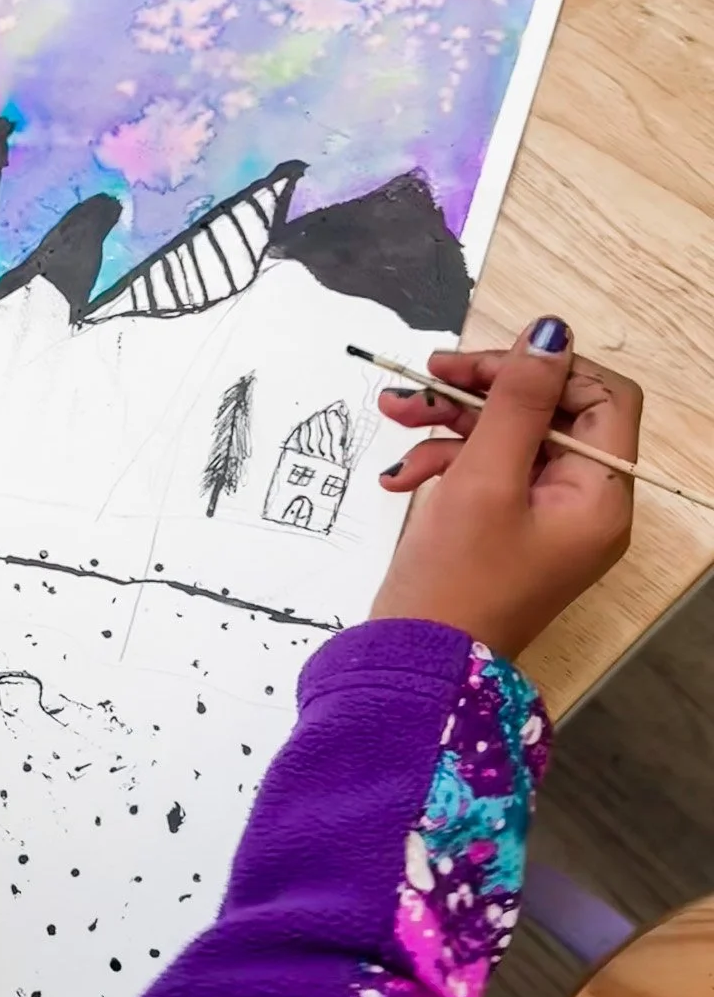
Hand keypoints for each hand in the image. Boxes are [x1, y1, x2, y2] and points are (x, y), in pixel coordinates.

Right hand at [368, 318, 640, 658]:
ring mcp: (544, 518)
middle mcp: (583, 505)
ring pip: (508, 438)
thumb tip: (551, 332)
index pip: (601, 398)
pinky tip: (400, 476)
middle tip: (426, 376)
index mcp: (600, 495)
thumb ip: (519, 399)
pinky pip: (485, 472)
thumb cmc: (456, 578)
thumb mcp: (485, 475)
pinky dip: (443, 462)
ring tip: (394, 415)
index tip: (482, 367)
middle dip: (482, 392)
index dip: (546, 370)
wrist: (415, 664)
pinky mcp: (506, 529)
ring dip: (450, 422)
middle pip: (548, 413)